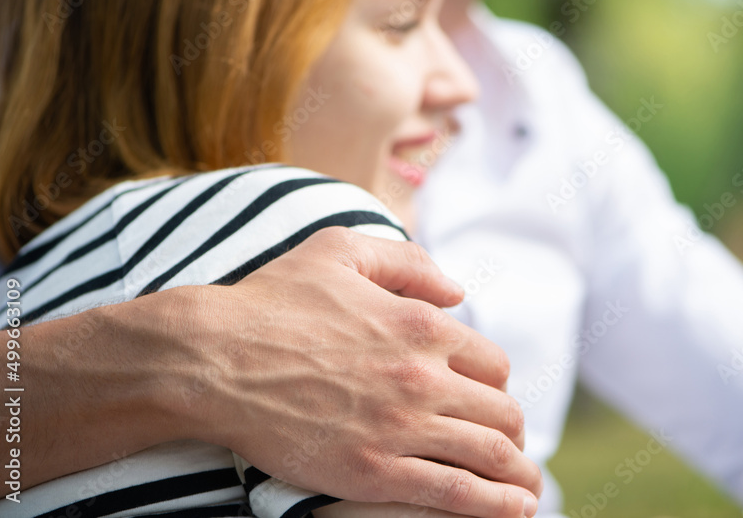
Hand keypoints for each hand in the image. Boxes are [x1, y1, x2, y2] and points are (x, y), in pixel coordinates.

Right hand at [175, 227, 540, 517]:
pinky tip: (513, 511)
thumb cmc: (272, 300)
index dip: (497, 385)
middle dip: (513, 432)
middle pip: (501, 412)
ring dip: (519, 476)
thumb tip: (456, 291)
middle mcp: (424, 376)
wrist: (213, 358)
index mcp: (422, 325)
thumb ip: (408, 263)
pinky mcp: (374, 471)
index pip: (493, 364)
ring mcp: (402, 426)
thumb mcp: (341, 250)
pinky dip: (492, 506)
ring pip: (490, 455)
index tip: (488, 400)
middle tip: (509, 446)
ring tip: (529, 491)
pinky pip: (453, 494)